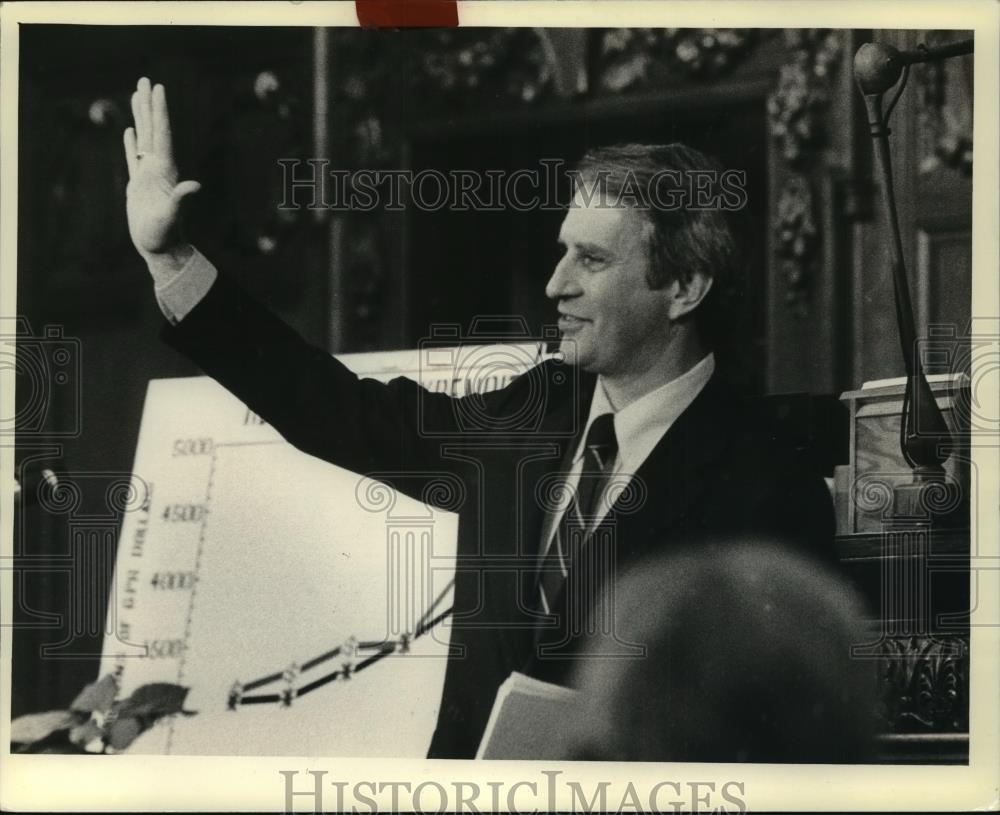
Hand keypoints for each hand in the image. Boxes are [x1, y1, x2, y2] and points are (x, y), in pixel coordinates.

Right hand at [123, 77, 200, 260]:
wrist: (161, 249)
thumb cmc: (165, 235)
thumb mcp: (172, 216)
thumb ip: (181, 199)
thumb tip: (194, 185)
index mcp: (165, 170)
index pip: (162, 133)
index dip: (160, 110)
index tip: (158, 88)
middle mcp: (159, 168)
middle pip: (153, 129)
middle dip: (149, 105)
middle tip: (146, 80)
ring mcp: (148, 176)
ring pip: (143, 139)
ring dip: (140, 118)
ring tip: (137, 96)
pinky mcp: (138, 185)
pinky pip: (133, 158)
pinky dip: (132, 144)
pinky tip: (130, 131)